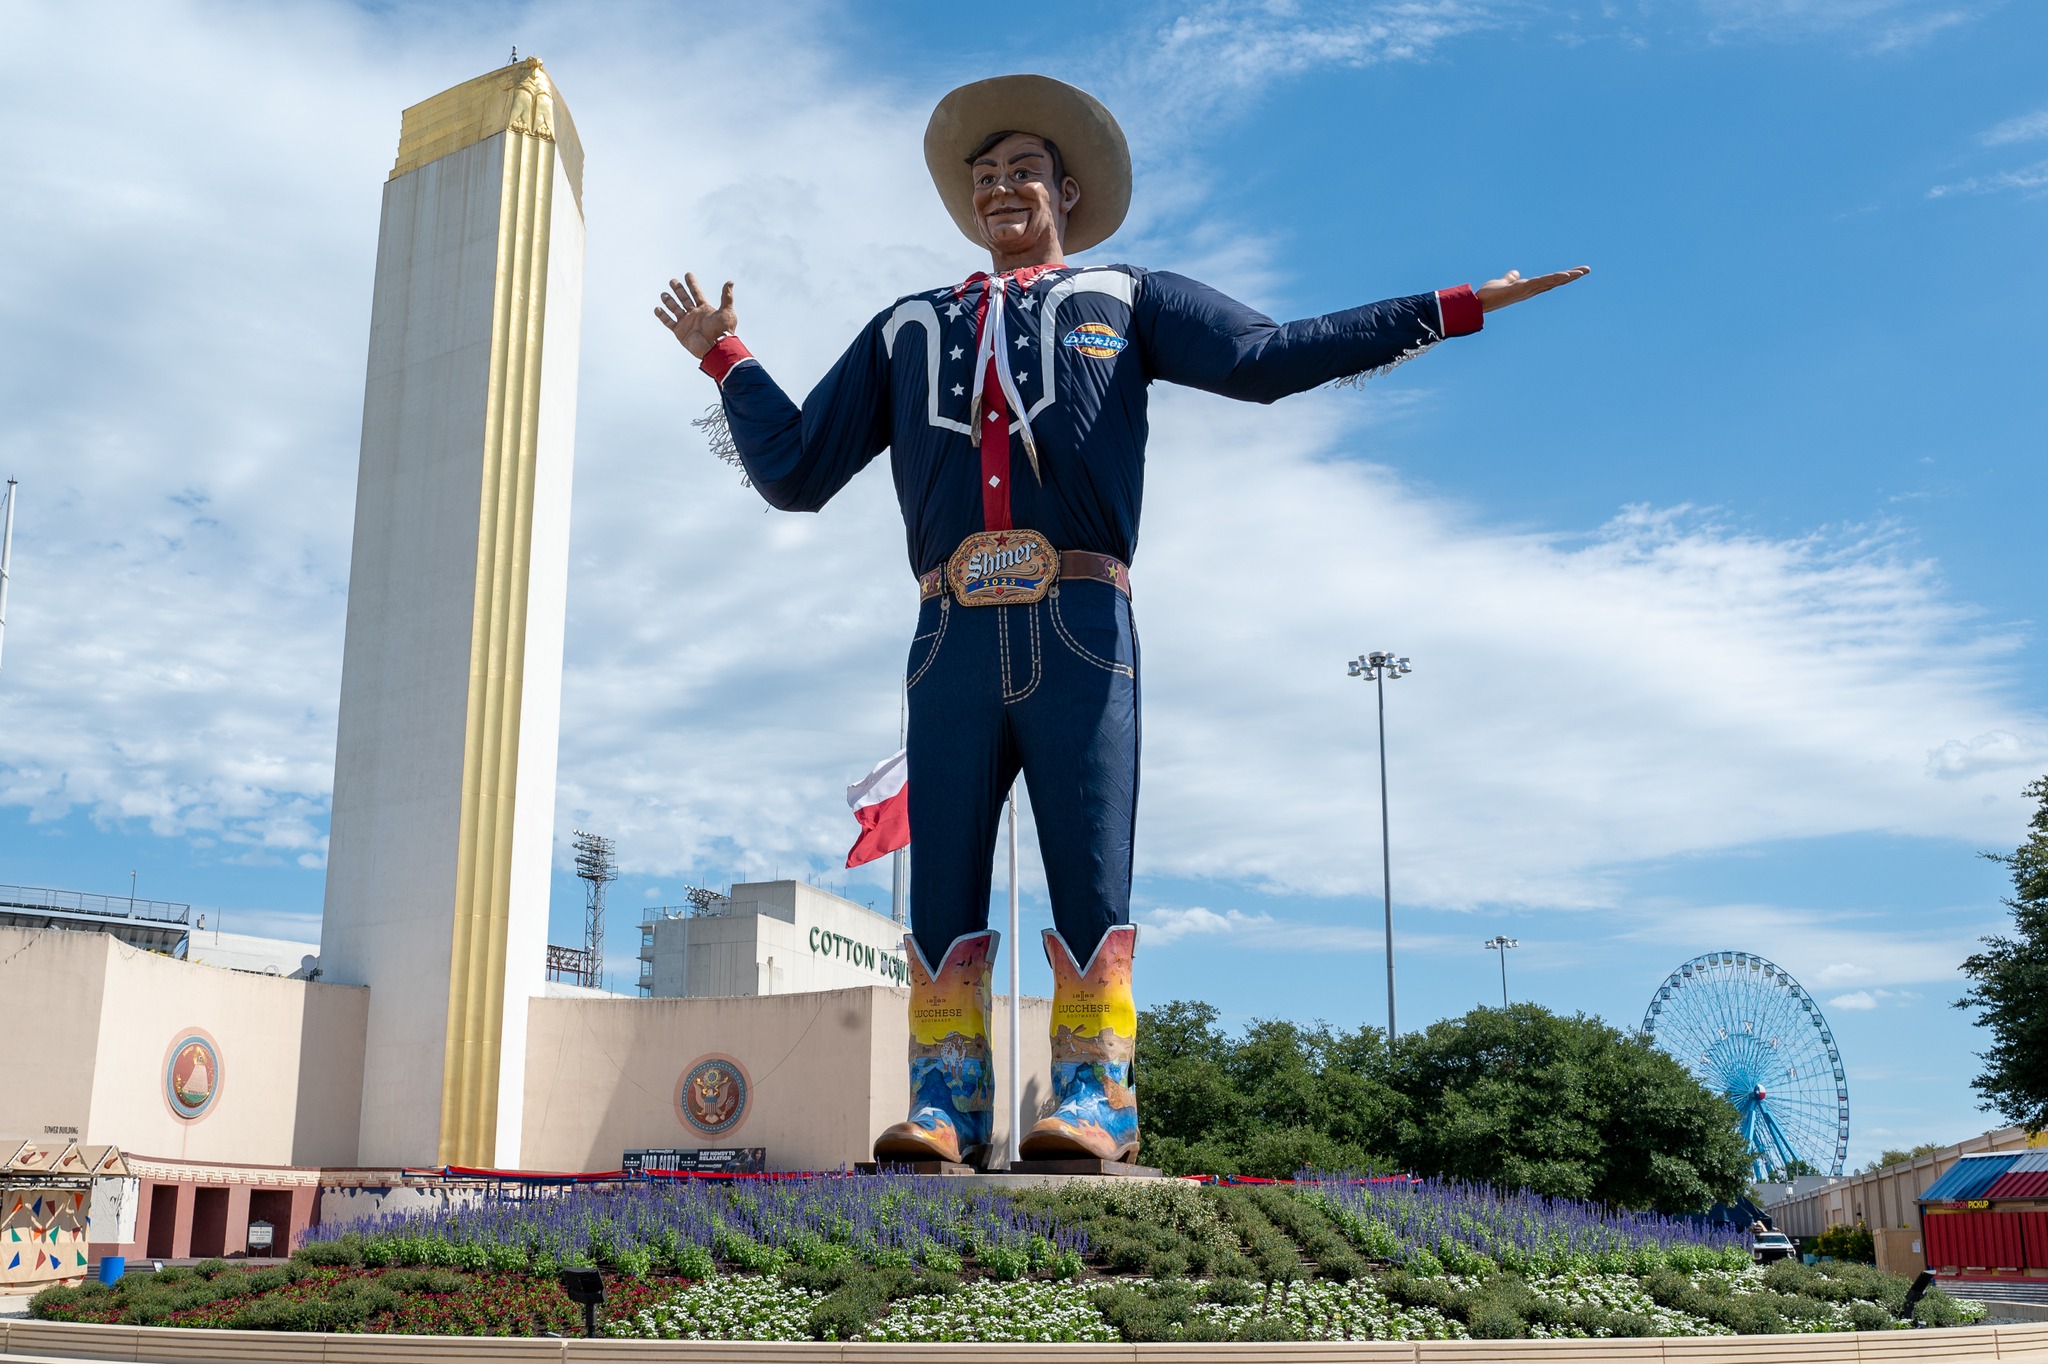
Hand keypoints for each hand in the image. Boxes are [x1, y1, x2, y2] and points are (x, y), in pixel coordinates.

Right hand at [654, 273, 737, 358]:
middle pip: (684, 299)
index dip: (692, 284)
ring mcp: (686, 322)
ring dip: (669, 301)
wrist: (715, 347)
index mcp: (705, 309)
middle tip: (672, 280)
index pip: (696, 293)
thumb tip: (730, 281)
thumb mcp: (727, 311)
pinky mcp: (680, 331)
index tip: (687, 274)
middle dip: (678, 290)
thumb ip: (726, 297)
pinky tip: (657, 308)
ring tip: (663, 294)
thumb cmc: (723, 330)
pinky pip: (669, 322)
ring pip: (675, 309)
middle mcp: (694, 314)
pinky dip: (662, 316)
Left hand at [1475, 266, 1589, 313]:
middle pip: (1555, 282)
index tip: (1576, 272)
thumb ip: (1510, 278)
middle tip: (1587, 270)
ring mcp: (1528, 290)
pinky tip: (1564, 275)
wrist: (1478, 303)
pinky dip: (1553, 278)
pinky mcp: (1522, 289)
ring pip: (1551, 282)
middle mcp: (1531, 290)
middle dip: (1571, 276)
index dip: (1562, 277)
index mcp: (1529, 288)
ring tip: (1580, 272)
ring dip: (1566, 277)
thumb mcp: (1503, 283)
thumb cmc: (1490, 295)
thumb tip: (1515, 274)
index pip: (1549, 281)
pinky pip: (1541, 282)